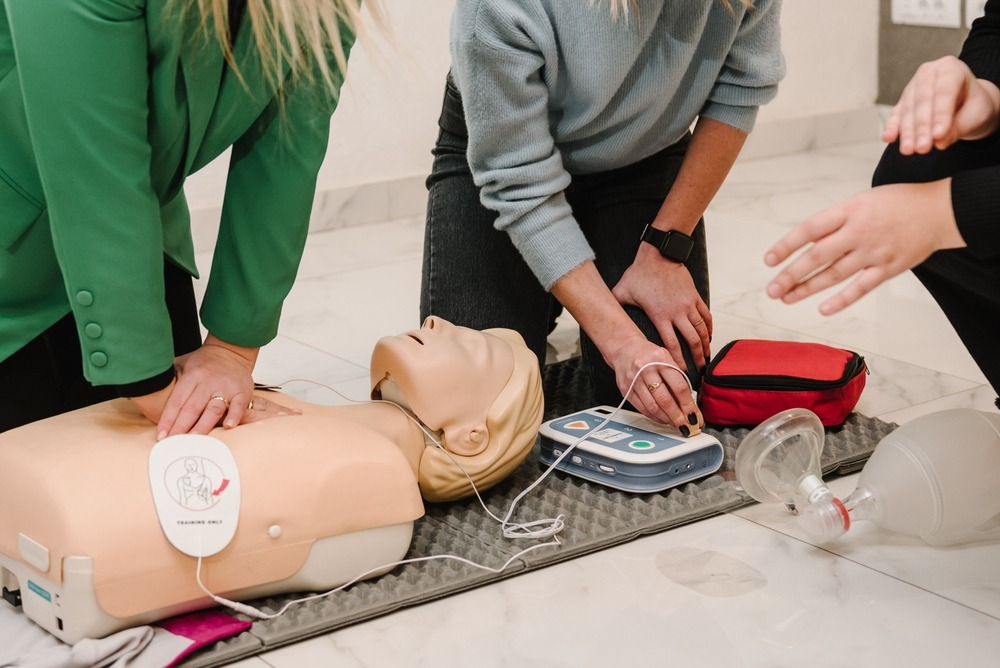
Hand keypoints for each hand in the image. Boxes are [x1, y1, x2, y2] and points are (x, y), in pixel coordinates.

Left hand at [144, 333, 296, 438]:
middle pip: (192, 408)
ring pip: (213, 409)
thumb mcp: (182, 364)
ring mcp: (226, 387)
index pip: (176, 401)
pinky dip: (234, 415)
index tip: (161, 435)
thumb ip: (168, 378)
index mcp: (192, 375)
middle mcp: (208, 382)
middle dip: (181, 427)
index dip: (168, 419)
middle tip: (173, 443)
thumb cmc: (204, 363)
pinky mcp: (242, 391)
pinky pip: (238, 405)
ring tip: (194, 440)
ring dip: (203, 426)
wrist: (231, 351)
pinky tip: (228, 426)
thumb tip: (143, 389)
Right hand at [606, 333, 702, 433]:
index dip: (688, 405)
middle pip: (665, 400)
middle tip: (687, 427)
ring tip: (676, 424)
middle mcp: (646, 369)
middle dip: (678, 417)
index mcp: (660, 359)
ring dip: (667, 419)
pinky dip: (654, 417)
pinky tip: (662, 419)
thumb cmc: (648, 354)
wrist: (624, 348)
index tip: (696, 417)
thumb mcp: (667, 358)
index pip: (679, 387)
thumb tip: (689, 403)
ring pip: (653, 407)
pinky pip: (642, 408)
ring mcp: (633, 380)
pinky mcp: (625, 389)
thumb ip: (677, 377)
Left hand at [612, 244, 712, 372]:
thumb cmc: (640, 273)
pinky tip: (709, 336)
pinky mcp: (694, 296)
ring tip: (706, 356)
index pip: (671, 344)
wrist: (659, 255)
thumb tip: (600, 314)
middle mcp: (677, 312)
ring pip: (701, 329)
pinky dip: (709, 327)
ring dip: (705, 345)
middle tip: (700, 369)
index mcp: (659, 316)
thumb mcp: (622, 291)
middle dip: (697, 357)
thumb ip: (615, 306)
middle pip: (691, 340)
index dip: (677, 359)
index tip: (681, 370)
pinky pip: (706, 315)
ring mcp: (688, 304)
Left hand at [765, 180, 964, 314]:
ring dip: (807, 288)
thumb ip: (835, 222)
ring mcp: (873, 252)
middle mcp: (858, 232)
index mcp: (848, 211)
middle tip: (772, 289)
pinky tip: (823, 309)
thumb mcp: (860, 201)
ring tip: (786, 298)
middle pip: (817, 256)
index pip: (809, 230)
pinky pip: (861, 288)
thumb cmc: (897, 203)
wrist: (939, 210)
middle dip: (791, 274)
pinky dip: (841, 300)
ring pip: (834, 274)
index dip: (786, 246)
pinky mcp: (888, 268)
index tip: (769, 260)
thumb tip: (807, 241)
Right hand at [885, 55, 999, 154]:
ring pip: (908, 110)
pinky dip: (892, 128)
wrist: (967, 105)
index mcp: (952, 68)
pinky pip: (896, 115)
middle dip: (921, 127)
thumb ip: (958, 128)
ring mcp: (913, 87)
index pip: (944, 91)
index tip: (938, 135)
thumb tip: (938, 142)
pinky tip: (889, 138)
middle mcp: (929, 73)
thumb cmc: (973, 107)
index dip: (940, 114)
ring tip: (909, 150)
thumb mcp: (976, 116)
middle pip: (922, 100)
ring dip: (907, 132)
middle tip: (923, 148)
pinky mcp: (903, 102)